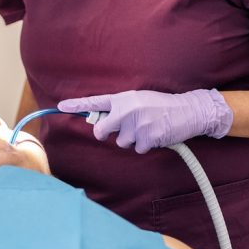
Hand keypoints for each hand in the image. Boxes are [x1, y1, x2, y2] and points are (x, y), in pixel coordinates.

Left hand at [58, 89, 233, 153]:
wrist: (187, 110)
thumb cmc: (161, 105)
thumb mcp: (138, 100)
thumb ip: (121, 109)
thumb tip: (102, 122)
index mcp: (123, 99)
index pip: (95, 102)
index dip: (77, 104)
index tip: (60, 106)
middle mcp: (126, 111)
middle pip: (101, 131)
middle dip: (107, 135)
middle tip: (121, 130)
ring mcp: (136, 125)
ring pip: (121, 143)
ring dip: (132, 140)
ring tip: (147, 128)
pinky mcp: (146, 138)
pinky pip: (137, 149)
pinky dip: (146, 146)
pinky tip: (155, 135)